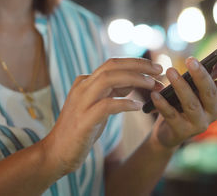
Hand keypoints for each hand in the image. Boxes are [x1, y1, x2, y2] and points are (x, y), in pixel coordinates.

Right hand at [42, 58, 162, 174]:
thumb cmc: (80, 130)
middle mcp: (82, 87)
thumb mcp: (97, 105)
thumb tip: (131, 81)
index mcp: (85, 82)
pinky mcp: (83, 121)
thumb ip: (111, 92)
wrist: (56, 153)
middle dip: (138, 65)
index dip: (136, 63)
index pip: (113, 64)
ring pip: (109, 80)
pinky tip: (137, 106)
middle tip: (159, 70)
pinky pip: (106, 106)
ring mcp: (81, 103)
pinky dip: (124, 103)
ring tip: (152, 84)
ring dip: (134, 79)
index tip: (156, 68)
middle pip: (112, 66)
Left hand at [150, 50, 216, 148]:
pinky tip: (155, 94)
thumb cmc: (182, 103)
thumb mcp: (194, 88)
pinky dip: (163, 104)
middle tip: (190, 60)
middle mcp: (214, 110)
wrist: (168, 132)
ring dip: (180, 86)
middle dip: (201, 75)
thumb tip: (207, 54)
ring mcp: (199, 123)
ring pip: (191, 104)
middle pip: (211, 92)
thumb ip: (201, 73)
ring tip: (170, 71)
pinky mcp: (182, 131)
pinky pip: (172, 116)